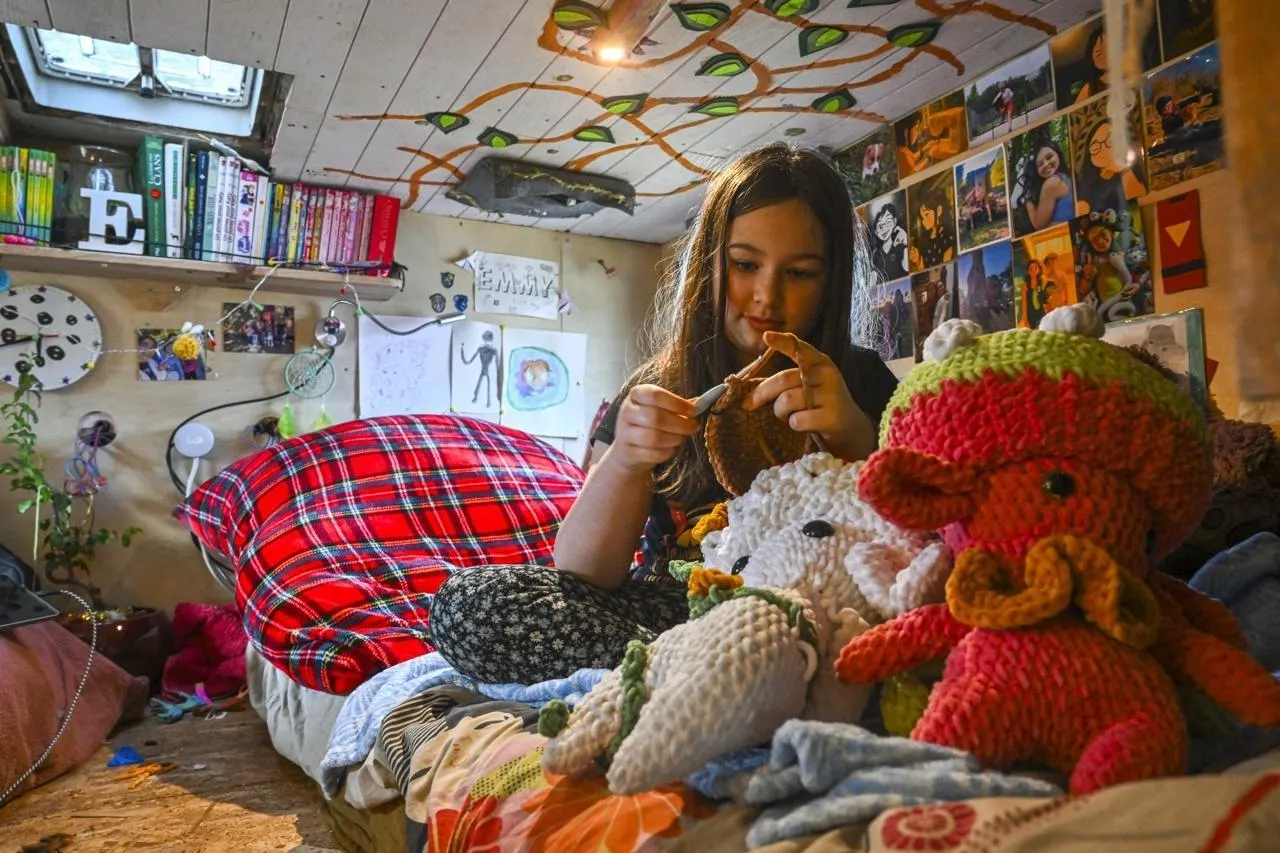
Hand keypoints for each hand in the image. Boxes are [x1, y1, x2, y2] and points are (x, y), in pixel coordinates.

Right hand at [604, 384, 698, 474]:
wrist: (627, 449)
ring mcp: (625, 433)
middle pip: (655, 417)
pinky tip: (671, 448)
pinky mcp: (628, 452)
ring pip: (653, 437)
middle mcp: (627, 411)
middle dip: (680, 424)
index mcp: (636, 394)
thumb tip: (700, 404)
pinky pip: (653, 453)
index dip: (676, 403)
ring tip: (682, 437)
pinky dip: (668, 452)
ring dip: (674, 438)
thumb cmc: (648, 423)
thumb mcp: (660, 408)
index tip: (693, 410)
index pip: (654, 395)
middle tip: (693, 426)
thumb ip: (679, 406)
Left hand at [745, 332, 873, 460]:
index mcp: (819, 362)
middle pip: (783, 380)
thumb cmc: (819, 403)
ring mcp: (831, 396)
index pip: (800, 348)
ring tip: (791, 415)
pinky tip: (805, 425)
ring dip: (781, 413)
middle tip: (749, 404)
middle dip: (761, 393)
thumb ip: (786, 380)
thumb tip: (749, 394)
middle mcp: (826, 374)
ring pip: (786, 402)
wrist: (849, 428)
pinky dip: (794, 425)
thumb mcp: (808, 384)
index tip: (766, 336)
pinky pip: (797, 420)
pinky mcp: (831, 418)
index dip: (782, 342)